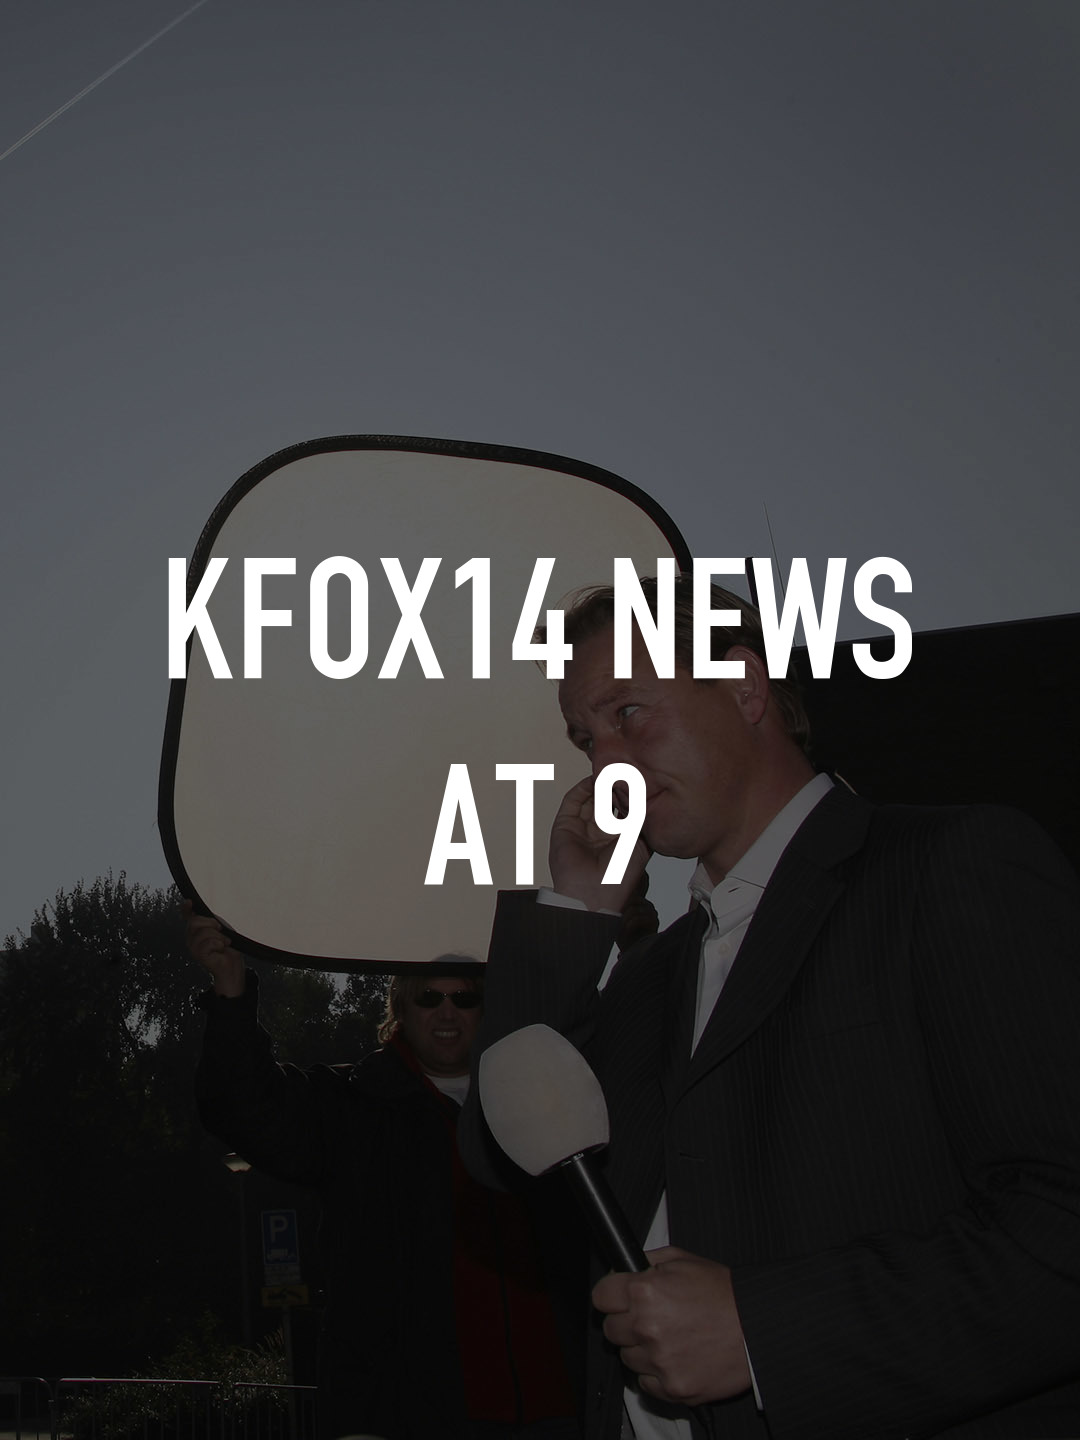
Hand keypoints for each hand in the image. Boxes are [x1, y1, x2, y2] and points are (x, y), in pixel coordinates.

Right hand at [184, 900, 245, 996]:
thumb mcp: (220, 928)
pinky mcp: (199, 955)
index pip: (187, 916)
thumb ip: (210, 919)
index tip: (189, 902)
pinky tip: (221, 948)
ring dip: (218, 937)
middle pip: (195, 922)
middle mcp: (191, 937)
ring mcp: (193, 947)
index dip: (186, 908)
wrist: (232, 964)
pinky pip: (208, 943)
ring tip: (223, 943)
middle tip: (220, 930)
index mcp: (196, 929)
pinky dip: (219, 944)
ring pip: (203, 932)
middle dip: (211, 923)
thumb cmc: (227, 946)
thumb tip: (204, 911)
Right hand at [548, 775, 649, 911]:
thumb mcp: (638, 842)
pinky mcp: (565, 825)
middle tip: (622, 771)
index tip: (637, 779)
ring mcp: (581, 828)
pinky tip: (594, 780)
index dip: (628, 794)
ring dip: (599, 785)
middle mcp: (600, 832)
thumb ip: (637, 817)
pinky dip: (582, 788)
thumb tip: (639, 794)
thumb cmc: (619, 875)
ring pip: (590, 798)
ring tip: (609, 772)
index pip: (622, 809)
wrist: (593, 893)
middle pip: (606, 801)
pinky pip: (573, 801)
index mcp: (618, 838)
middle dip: (613, 786)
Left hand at [592, 1246, 750, 1406]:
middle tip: (650, 1317)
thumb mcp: (683, 1260)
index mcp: (645, 1292)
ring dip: (641, 1349)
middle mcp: (647, 1327)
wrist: (757, 1328)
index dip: (611, 1295)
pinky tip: (676, 1357)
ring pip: (627, 1358)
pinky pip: (645, 1383)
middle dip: (626, 1322)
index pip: (600, 1297)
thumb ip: (647, 1261)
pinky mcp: (672, 1388)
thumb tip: (622, 1270)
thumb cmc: (724, 1293)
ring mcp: (659, 1361)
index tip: (618, 1298)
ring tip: (670, 1337)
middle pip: (610, 1329)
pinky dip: (656, 1373)